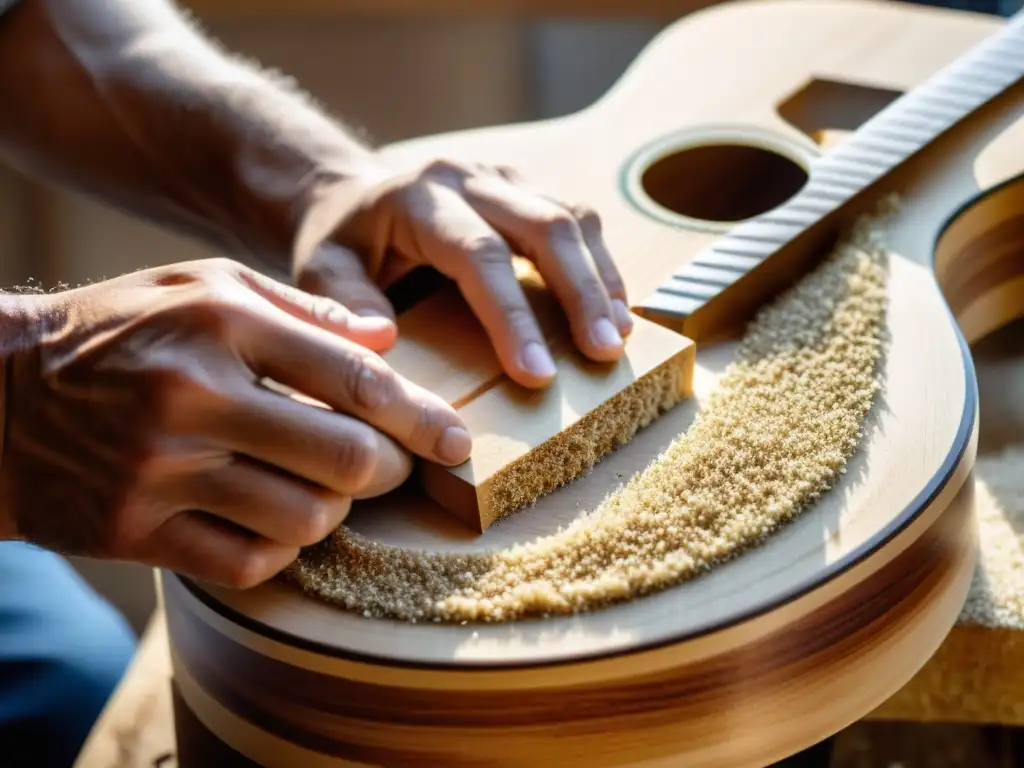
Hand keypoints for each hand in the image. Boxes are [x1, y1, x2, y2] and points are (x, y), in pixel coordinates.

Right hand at [0, 258, 470, 587]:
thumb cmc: (120, 331)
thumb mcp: (203, 286)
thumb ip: (302, 308)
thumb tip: (389, 337)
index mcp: (221, 324)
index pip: (353, 376)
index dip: (420, 415)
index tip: (457, 441)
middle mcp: (194, 397)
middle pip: (345, 459)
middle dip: (389, 470)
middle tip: (389, 465)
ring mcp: (162, 471)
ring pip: (307, 517)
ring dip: (334, 508)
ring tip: (321, 485)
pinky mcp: (137, 530)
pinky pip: (252, 562)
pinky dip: (281, 546)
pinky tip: (271, 515)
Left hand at [293, 158, 633, 388]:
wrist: (352, 196)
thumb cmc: (340, 243)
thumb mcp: (321, 272)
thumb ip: (346, 304)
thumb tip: (385, 339)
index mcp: (419, 199)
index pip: (479, 253)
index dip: (513, 315)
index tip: (537, 375)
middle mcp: (468, 178)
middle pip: (545, 225)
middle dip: (580, 292)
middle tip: (604, 352)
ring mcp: (503, 179)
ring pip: (572, 218)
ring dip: (601, 279)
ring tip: (618, 338)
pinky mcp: (526, 190)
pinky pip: (577, 221)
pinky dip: (600, 267)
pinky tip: (613, 311)